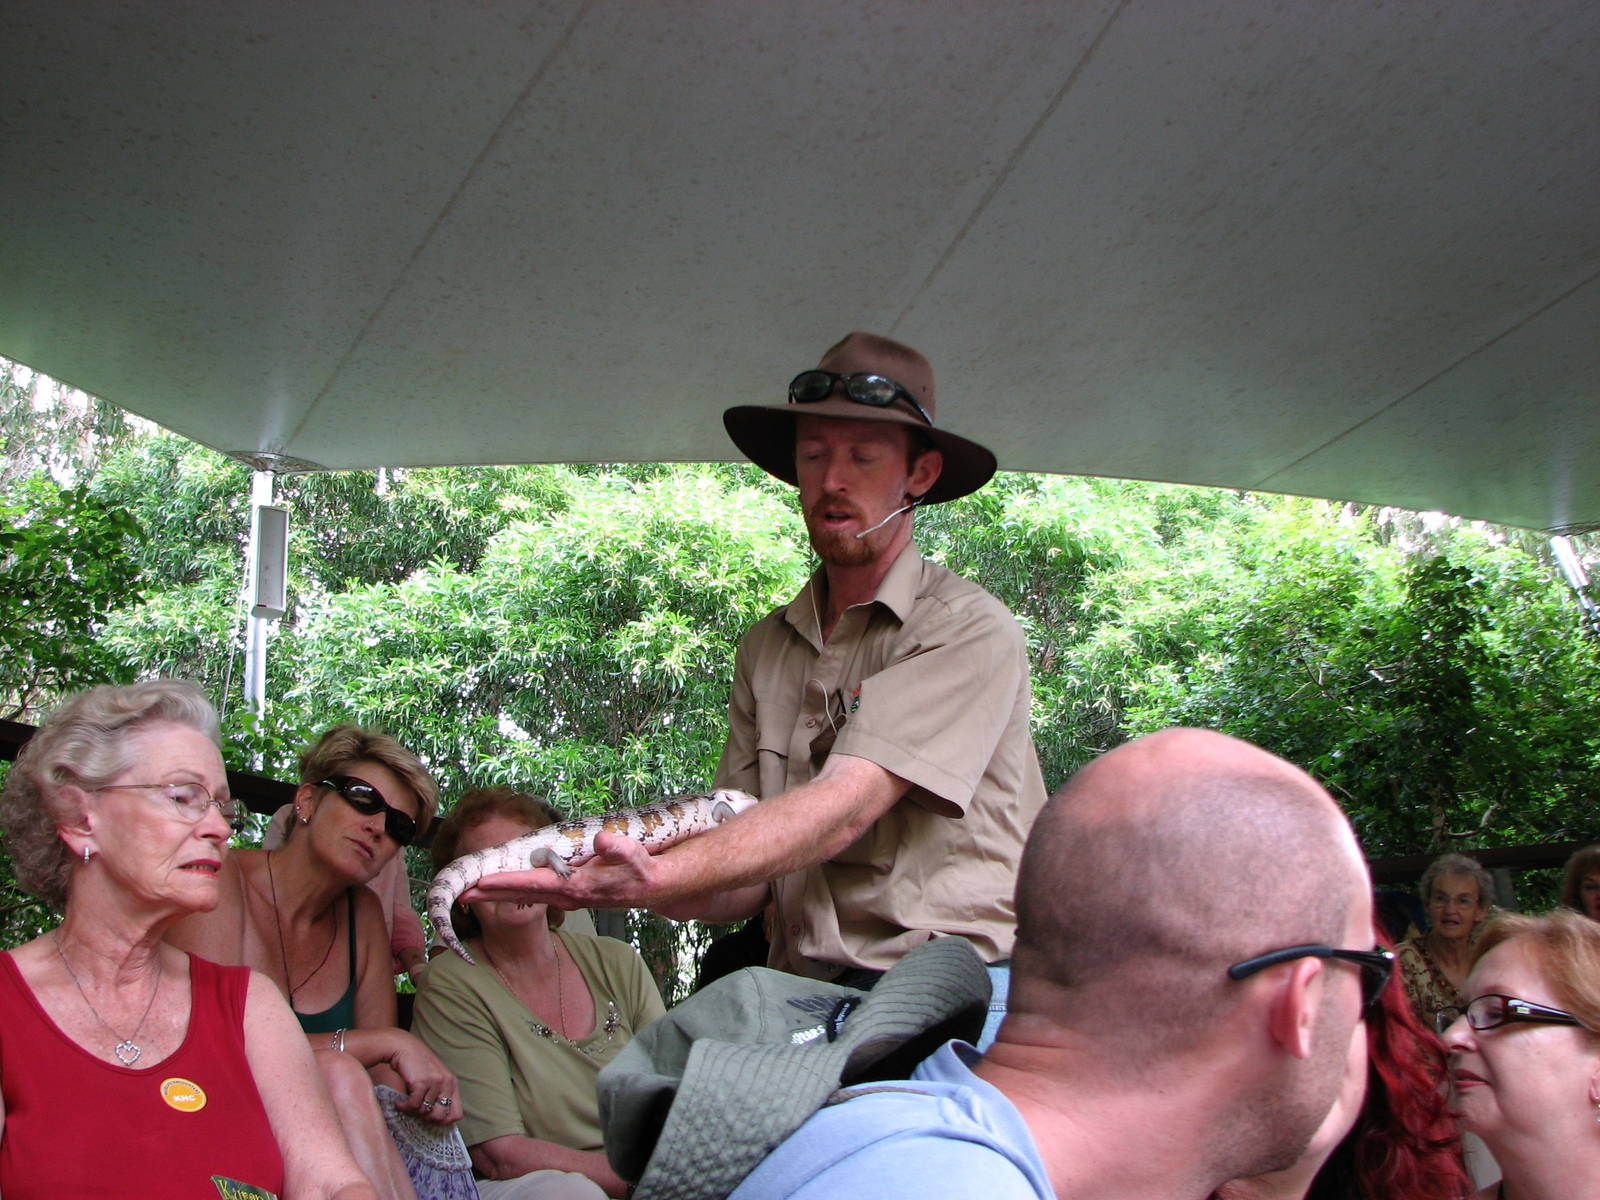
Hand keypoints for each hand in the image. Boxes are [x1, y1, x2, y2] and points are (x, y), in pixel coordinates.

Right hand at [386, 1030, 462, 1123]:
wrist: (404, 1047)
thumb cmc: (418, 1064)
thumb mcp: (435, 1078)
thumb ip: (440, 1094)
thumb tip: (437, 1119)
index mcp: (452, 1083)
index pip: (457, 1113)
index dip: (444, 1121)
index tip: (431, 1120)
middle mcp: (447, 1083)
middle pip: (440, 1116)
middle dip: (427, 1119)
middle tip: (417, 1113)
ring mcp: (435, 1082)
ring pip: (424, 1112)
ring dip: (412, 1111)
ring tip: (406, 1103)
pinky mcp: (421, 1082)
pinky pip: (413, 1105)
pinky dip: (404, 1107)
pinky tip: (399, 1103)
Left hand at [463, 832, 664, 910]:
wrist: (652, 889)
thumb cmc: (642, 870)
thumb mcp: (636, 856)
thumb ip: (619, 848)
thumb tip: (602, 838)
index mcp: (577, 887)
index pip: (535, 884)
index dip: (507, 882)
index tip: (481, 881)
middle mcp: (567, 896)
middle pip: (521, 895)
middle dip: (491, 893)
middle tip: (460, 892)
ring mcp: (565, 898)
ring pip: (524, 896)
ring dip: (497, 894)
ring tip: (469, 892)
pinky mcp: (567, 895)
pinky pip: (533, 895)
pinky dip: (512, 892)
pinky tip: (498, 889)